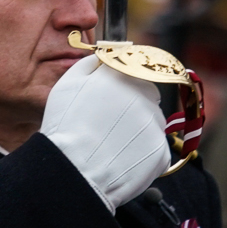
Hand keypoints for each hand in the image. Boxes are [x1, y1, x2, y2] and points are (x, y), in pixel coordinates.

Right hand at [39, 53, 169, 211]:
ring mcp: (155, 124)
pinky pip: (154, 149)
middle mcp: (144, 96)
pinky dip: (141, 154)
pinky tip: (120, 158)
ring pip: (152, 123)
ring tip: (112, 144)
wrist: (74, 172)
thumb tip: (107, 55)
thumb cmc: (66, 129)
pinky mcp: (160, 151)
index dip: (123, 87)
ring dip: (138, 130)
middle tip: (109, 125)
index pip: (135, 72)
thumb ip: (91, 64)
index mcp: (122, 76)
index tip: (112, 101)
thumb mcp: (67, 85)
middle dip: (133, 107)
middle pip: (147, 96)